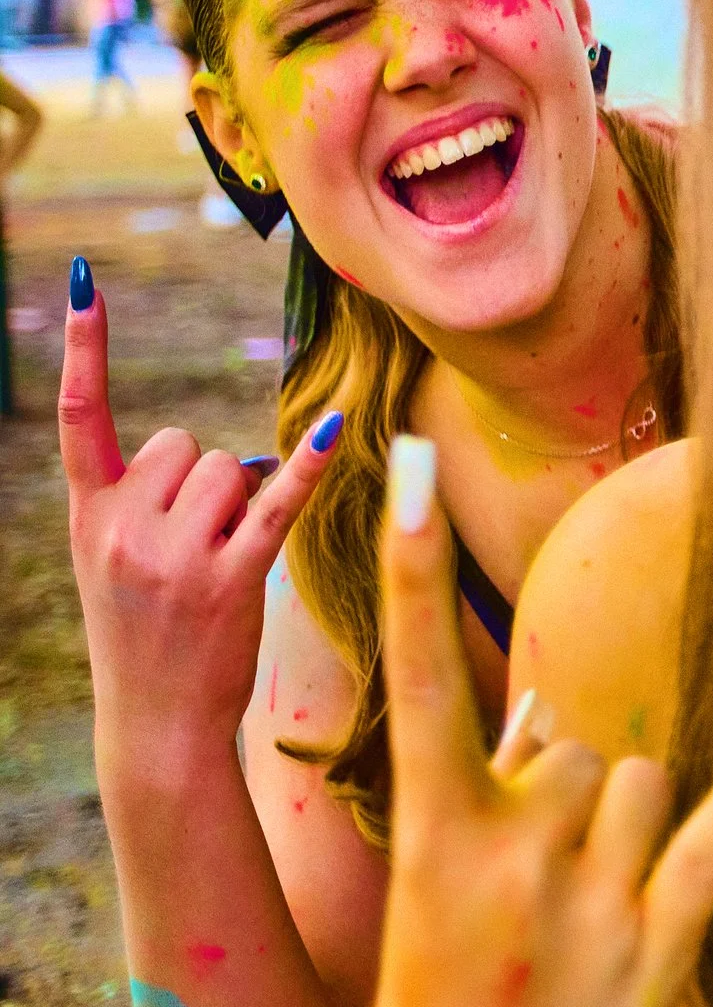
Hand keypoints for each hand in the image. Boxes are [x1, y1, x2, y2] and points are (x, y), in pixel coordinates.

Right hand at [59, 255, 341, 758]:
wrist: (154, 724)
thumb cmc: (146, 635)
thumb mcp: (115, 564)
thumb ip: (144, 505)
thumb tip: (233, 463)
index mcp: (88, 519)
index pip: (81, 417)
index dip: (85, 348)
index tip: (85, 281)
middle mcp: (123, 530)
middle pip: (189, 446)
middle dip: (204, 480)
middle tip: (192, 547)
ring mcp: (175, 557)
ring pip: (232, 470)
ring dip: (242, 503)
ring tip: (218, 565)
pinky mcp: (230, 580)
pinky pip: (277, 504)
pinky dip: (308, 469)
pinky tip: (338, 431)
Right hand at [364, 437, 712, 1006]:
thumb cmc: (443, 1004)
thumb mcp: (439, 892)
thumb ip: (491, 789)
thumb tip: (545, 700)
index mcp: (434, 831)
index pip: (419, 670)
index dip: (410, 560)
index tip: (404, 458)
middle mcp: (508, 849)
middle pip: (579, 734)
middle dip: (569, 788)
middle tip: (534, 891)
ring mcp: (584, 898)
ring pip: (643, 774)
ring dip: (628, 825)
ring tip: (583, 919)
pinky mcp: (655, 946)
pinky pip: (711, 841)